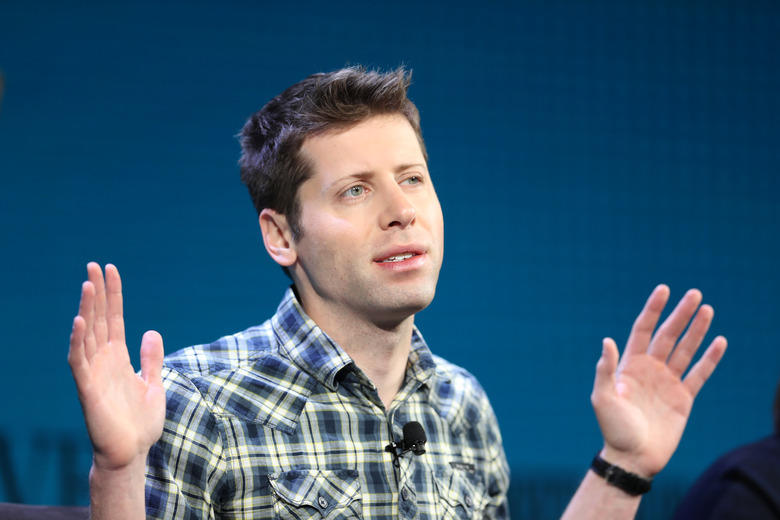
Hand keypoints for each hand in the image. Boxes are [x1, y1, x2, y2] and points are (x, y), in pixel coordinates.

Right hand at [68, 263, 165, 470]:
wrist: (132, 453)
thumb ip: (151, 358)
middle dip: (98, 293)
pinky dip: (78, 341)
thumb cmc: (140, 423)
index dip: (113, 295)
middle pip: (100, 320)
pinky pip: (79, 361)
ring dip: (88, 310)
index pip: (115, 318)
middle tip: (94, 266)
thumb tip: (150, 331)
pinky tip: (80, 322)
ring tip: (88, 285)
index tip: (110, 270)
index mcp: (119, 357)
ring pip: (88, 335)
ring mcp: (95, 373)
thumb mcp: (153, 383)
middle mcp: (104, 361)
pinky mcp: (88, 389)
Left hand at [591, 285, 726, 477]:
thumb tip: (607, 341)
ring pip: (685, 350)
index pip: (643, 330)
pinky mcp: (683, 398)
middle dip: (680, 315)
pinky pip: (699, 374)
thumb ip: (605, 370)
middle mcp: (649, 369)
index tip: (664, 290)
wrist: (633, 458)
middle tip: (695, 294)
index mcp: (629, 365)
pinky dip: (710, 358)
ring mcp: (667, 382)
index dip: (653, 310)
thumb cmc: (613, 429)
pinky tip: (719, 341)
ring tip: (708, 309)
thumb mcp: (602, 398)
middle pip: (667, 335)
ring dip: (696, 330)